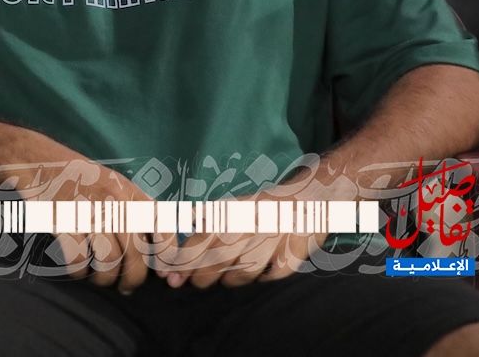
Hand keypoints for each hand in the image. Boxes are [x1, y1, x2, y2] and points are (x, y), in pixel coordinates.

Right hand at [43, 159, 159, 294]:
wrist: (37, 159)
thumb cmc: (78, 176)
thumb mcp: (114, 182)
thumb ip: (136, 207)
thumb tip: (155, 244)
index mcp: (129, 192)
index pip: (162, 226)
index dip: (167, 255)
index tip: (162, 272)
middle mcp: (113, 201)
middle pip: (135, 253)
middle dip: (134, 278)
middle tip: (127, 286)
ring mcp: (88, 211)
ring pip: (109, 260)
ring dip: (107, 279)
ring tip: (102, 280)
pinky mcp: (62, 222)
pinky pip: (79, 259)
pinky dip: (80, 272)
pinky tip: (79, 270)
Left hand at [159, 192, 328, 288]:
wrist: (309, 197)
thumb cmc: (263, 207)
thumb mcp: (232, 205)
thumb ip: (206, 219)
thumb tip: (178, 230)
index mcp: (232, 212)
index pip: (200, 240)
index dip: (183, 262)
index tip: (169, 276)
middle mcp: (251, 224)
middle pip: (218, 259)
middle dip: (200, 276)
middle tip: (193, 282)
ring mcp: (274, 239)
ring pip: (244, 271)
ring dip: (229, 280)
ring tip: (223, 280)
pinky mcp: (294, 252)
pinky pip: (273, 275)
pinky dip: (263, 279)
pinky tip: (257, 276)